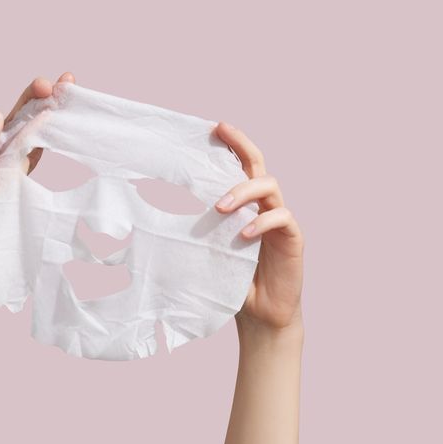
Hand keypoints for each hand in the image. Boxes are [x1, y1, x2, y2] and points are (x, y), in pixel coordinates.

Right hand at [0, 72, 75, 235]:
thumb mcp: (14, 182)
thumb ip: (28, 152)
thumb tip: (51, 120)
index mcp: (21, 149)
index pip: (39, 120)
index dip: (53, 99)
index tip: (70, 79)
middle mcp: (0, 138)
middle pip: (20, 106)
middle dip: (34, 93)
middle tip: (45, 87)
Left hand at [214, 122, 303, 332]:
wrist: (259, 316)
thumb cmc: (231, 282)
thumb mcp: (208, 252)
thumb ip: (195, 232)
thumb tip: (149, 221)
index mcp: (246, 206)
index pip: (241, 166)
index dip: (234, 144)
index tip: (215, 127)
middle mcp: (265, 207)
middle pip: (259, 165)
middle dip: (242, 146)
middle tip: (221, 134)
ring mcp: (281, 221)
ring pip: (270, 186)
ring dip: (244, 190)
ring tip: (220, 207)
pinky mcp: (293, 239)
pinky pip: (282, 218)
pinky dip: (262, 222)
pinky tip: (244, 235)